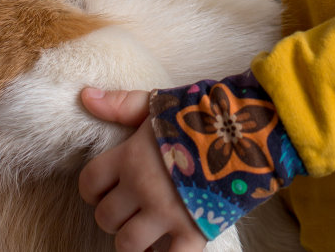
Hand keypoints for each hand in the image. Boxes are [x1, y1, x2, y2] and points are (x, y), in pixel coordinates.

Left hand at [78, 88, 208, 251]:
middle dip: (114, 216)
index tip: (105, 189)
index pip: (89, 183)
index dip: (92, 190)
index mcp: (130, 157)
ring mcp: (168, 213)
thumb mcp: (158, 104)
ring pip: (127, 244)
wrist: (249, 130)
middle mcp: (143, 188)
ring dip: (133, 239)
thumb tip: (85, 97)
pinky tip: (166, 246)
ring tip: (147, 228)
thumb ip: (120, 104)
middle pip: (105, 218)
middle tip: (131, 208)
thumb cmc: (201, 115)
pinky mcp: (194, 231)